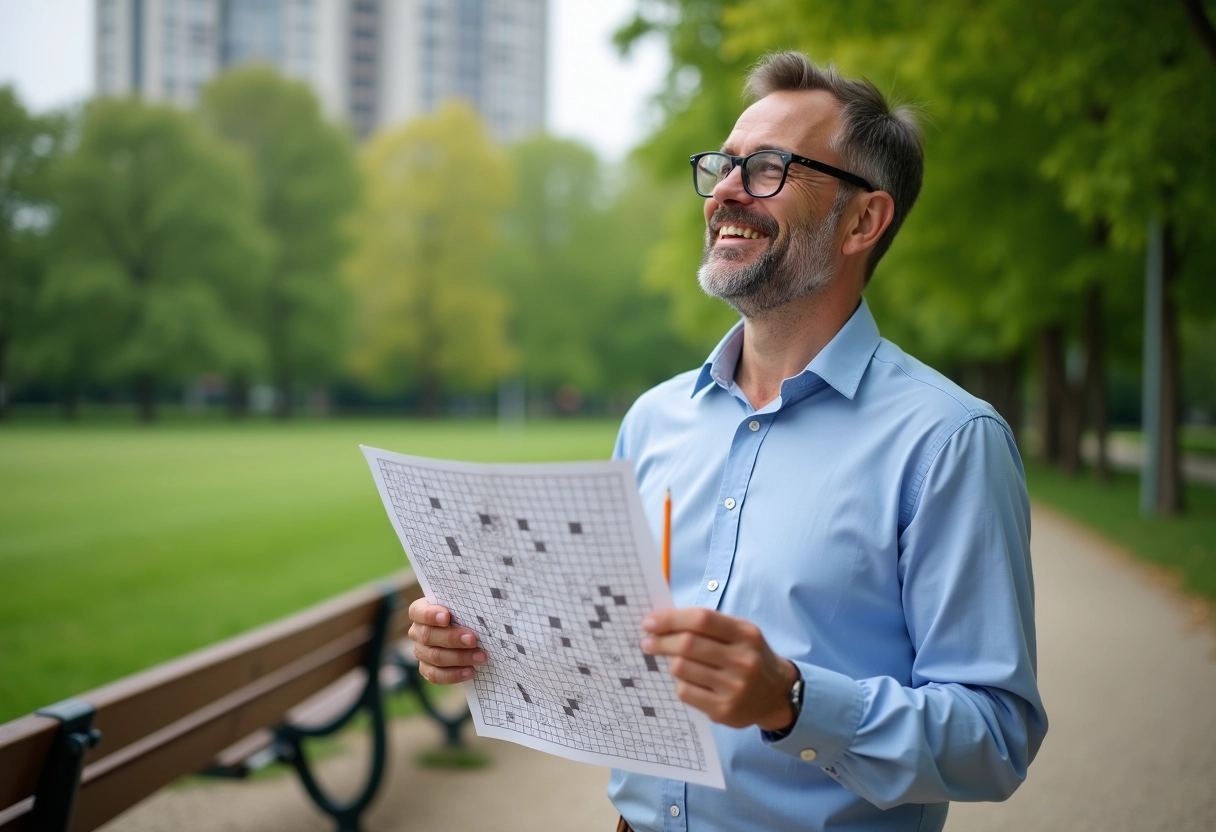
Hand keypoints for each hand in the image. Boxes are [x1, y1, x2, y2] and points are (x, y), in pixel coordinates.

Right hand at [406, 598, 487, 683]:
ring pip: (435, 657)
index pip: (418, 612)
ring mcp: (420, 651)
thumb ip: (464, 604)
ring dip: (459, 657)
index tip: (446, 617)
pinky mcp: (427, 669)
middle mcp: (417, 631)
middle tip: (473, 640)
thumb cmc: (464, 613)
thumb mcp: (463, 605)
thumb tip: (479, 608)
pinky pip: (436, 675)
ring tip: (480, 657)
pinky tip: (470, 672)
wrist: (468, 632)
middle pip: (428, 636)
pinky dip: (454, 674)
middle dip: (452, 638)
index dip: (430, 615)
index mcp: (420, 611)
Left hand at [641, 607, 798, 729]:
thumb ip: (707, 625)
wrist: (777, 694)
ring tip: (674, 661)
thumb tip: (661, 622)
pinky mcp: (724, 710)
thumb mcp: (739, 632)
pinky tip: (688, 681)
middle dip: (661, 641)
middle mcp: (743, 660)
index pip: (701, 619)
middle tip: (648, 641)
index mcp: (746, 634)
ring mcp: (734, 687)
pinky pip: (685, 692)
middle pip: (688, 645)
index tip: (649, 622)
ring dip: (671, 663)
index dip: (670, 619)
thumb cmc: (748, 656)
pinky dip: (680, 683)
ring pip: (682, 669)